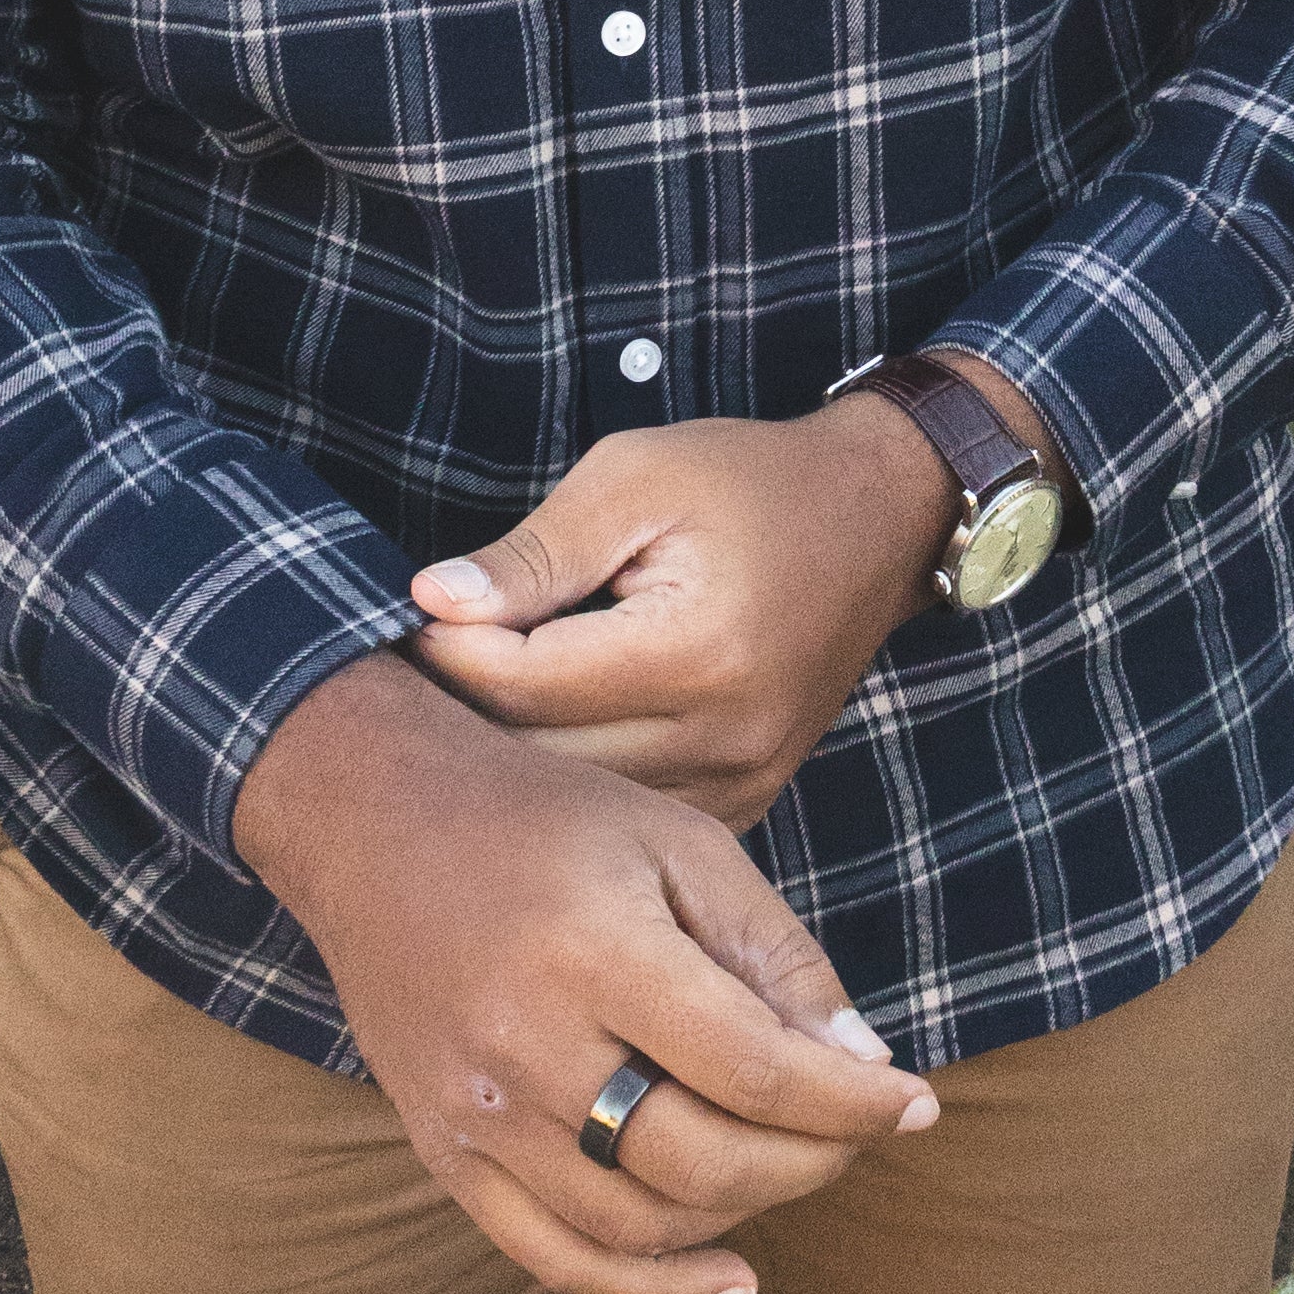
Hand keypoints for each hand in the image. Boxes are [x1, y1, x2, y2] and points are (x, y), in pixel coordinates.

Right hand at [233, 649, 937, 1293]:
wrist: (373, 822)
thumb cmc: (547, 819)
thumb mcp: (679, 842)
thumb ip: (774, 954)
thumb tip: (864, 1065)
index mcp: (596, 952)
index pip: (754, 1069)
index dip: (853, 1103)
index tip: (916, 1100)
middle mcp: (528, 1047)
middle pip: (705, 1162)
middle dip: (814, 1160)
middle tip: (859, 1127)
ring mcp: (476, 1115)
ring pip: (641, 1227)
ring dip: (746, 1215)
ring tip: (794, 1164)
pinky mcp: (445, 1155)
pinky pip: (557, 1259)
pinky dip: (652, 1288)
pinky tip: (729, 1277)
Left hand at [401, 393, 973, 831]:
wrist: (880, 518)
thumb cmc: (749, 482)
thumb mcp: (634, 478)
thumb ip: (535, 553)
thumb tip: (430, 603)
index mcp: (693, 650)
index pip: (523, 683)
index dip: (448, 650)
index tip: (413, 615)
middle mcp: (722, 735)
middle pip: (541, 758)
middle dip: (469, 708)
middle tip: (426, 658)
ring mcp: (741, 780)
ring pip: (581, 800)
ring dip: (517, 751)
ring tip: (483, 688)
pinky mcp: (747, 799)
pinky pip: (632, 814)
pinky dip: (579, 779)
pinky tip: (552, 727)